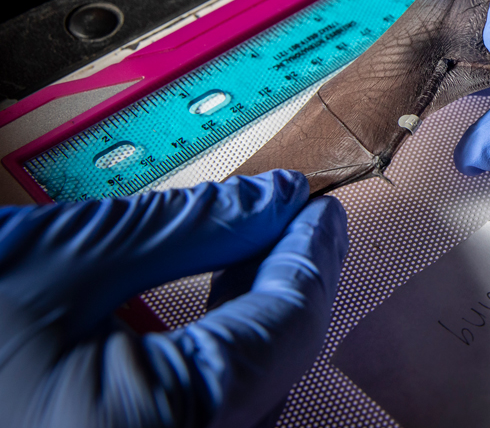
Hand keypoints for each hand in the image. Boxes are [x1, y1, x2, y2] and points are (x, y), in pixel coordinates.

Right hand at [0, 170, 347, 427]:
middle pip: (279, 361)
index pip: (286, 324)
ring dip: (262, 317)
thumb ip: (183, 228)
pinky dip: (222, 356)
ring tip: (257, 250)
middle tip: (295, 218)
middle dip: (292, 280)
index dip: (312, 254)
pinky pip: (209, 415)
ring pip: (251, 392)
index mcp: (165, 424)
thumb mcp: (55, 263)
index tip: (318, 206)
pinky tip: (212, 310)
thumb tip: (266, 200)